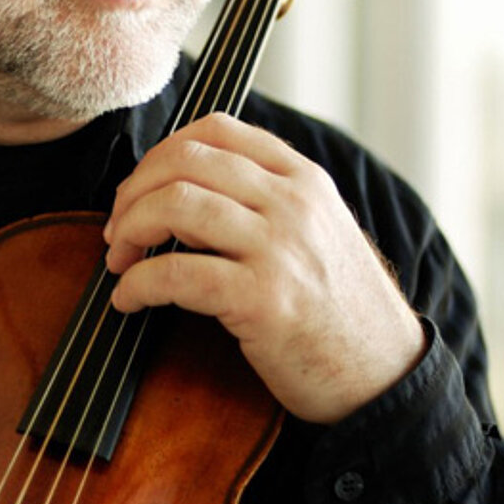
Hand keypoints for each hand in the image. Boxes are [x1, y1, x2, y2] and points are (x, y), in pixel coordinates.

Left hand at [104, 113, 426, 423]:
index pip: (215, 128)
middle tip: (118, 228)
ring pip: (175, 206)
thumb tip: (175, 188)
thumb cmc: (336, 306)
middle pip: (185, 161)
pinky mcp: (264, 299)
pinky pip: (176, 274)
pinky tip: (128, 299)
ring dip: (129, 231)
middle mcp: (292, 201)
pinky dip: (137, 284)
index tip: (140, 188)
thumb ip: (261, 197)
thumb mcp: (315, 227)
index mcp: (302, 177)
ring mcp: (280, 247)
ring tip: (119, 260)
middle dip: (134, 191)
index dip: (161, 152)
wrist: (384, 374)